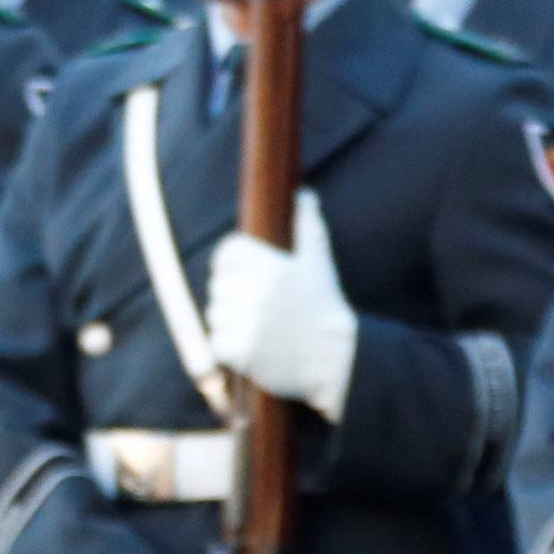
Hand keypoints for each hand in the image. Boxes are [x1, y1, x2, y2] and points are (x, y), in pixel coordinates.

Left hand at [206, 191, 358, 422]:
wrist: (338, 358)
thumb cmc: (325, 306)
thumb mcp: (319, 262)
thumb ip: (308, 226)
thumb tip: (305, 195)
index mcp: (271, 267)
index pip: (227, 253)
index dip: (230, 264)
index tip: (242, 277)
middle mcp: (257, 294)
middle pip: (219, 286)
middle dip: (233, 296)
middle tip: (256, 309)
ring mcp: (248, 324)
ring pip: (215, 315)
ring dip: (229, 323)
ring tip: (255, 328)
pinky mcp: (243, 353)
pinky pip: (217, 344)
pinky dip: (228, 348)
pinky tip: (251, 347)